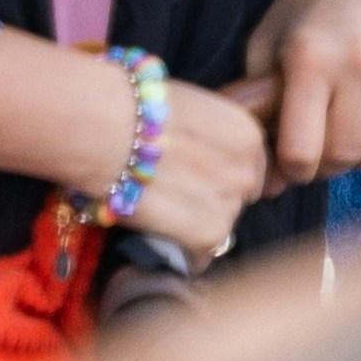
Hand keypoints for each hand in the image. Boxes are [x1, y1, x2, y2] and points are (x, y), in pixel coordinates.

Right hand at [122, 67, 270, 266]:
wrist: (109, 130)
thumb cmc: (142, 109)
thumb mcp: (193, 109)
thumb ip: (212, 138)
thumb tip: (206, 156)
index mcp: (247, 134)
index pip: (250, 167)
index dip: (223, 172)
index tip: (201, 174)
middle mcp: (246, 171)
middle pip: (237, 197)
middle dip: (212, 198)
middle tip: (178, 192)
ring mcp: (230, 204)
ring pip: (221, 224)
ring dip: (197, 222)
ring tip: (164, 207)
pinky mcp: (208, 234)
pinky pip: (204, 251)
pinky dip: (185, 248)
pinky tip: (163, 228)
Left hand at [245, 0, 360, 191]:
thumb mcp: (268, 41)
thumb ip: (261, 110)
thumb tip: (268, 184)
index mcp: (309, 58)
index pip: (302, 154)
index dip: (294, 168)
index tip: (296, 156)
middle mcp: (359, 60)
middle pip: (347, 156)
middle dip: (331, 161)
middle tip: (326, 142)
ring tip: (356, 123)